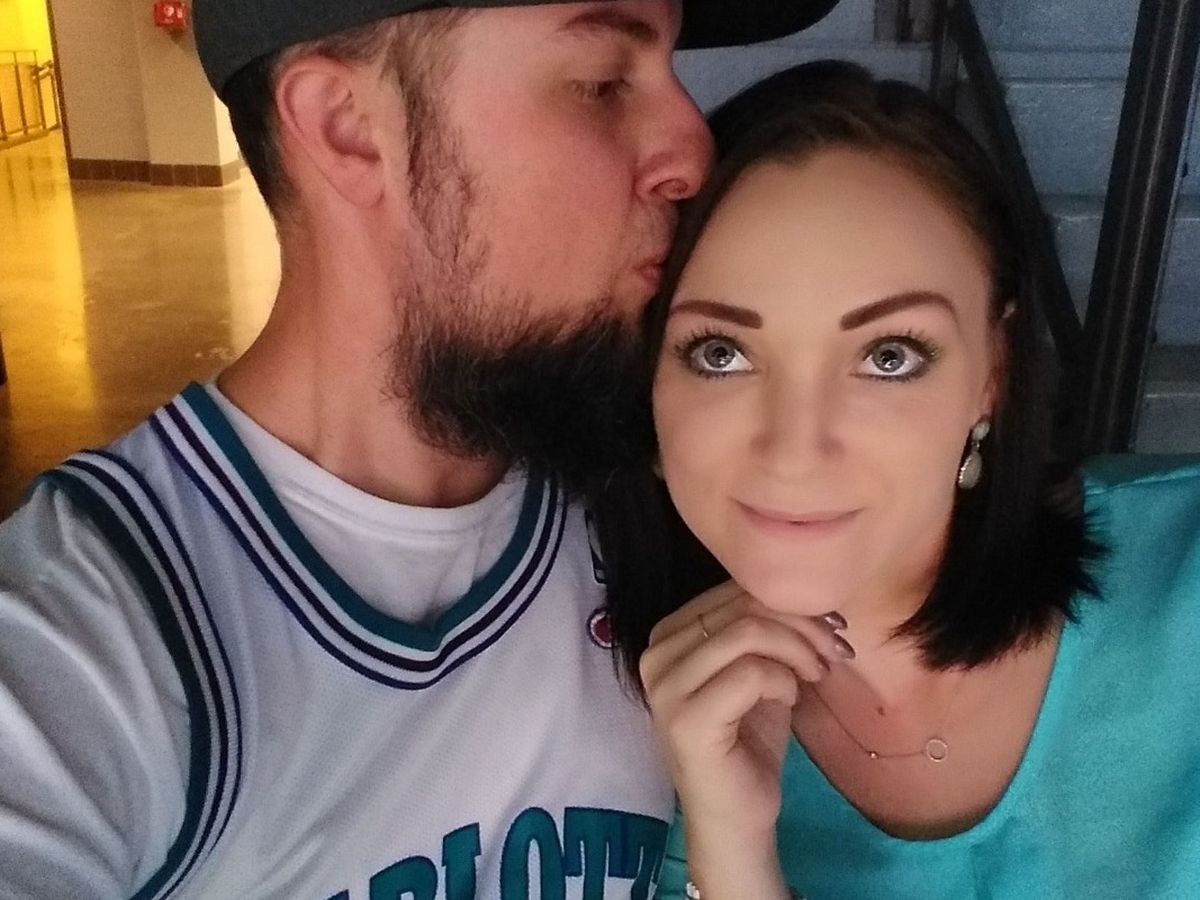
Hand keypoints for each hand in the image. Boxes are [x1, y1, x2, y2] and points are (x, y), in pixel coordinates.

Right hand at [640, 581, 850, 893]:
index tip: (828, 629)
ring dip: (797, 650)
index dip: (787, 601)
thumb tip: (812, 594)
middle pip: (741, 606)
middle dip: (801, 624)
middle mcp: (656, 655)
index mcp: (667, 636)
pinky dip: (784, 680)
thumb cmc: (748, 743)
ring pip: (747, 633)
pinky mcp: (687, 720)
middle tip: (833, 651)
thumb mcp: (759, 671)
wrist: (736, 818)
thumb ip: (768, 630)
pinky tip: (791, 699)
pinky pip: (751, 673)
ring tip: (816, 674)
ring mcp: (666, 688)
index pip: (732, 589)